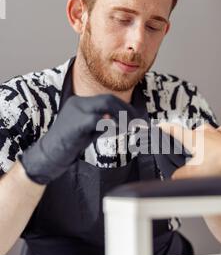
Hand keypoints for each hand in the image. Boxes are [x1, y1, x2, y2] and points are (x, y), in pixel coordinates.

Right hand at [20, 94, 135, 184]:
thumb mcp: (88, 131)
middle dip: (127, 110)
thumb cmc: (68, 145)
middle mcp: (78, 102)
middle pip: (109, 99)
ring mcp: (76, 111)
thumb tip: (121, 122)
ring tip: (130, 128)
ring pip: (106, 105)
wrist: (48, 156)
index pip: (107, 98)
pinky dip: (110, 125)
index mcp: (80, 102)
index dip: (124, 107)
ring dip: (122, 116)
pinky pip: (98, 119)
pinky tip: (117, 132)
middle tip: (138, 123)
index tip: (136, 118)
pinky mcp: (76, 123)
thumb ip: (103, 124)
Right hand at [159, 122, 220, 178]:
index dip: (167, 128)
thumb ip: (181, 175)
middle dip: (189, 136)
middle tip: (187, 145)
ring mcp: (218, 133)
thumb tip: (174, 177)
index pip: (175, 130)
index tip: (161, 125)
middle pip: (192, 130)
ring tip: (203, 142)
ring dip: (204, 134)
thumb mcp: (195, 172)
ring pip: (208, 129)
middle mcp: (204, 133)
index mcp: (192, 138)